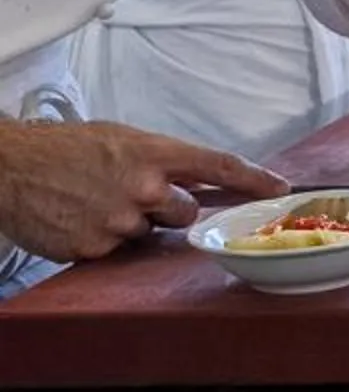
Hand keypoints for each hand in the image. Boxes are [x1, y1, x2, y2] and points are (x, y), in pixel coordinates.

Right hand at [0, 119, 282, 262]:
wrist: (12, 167)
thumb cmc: (66, 149)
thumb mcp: (123, 140)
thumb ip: (162, 162)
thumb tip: (195, 183)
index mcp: (155, 152)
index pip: (219, 165)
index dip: (254, 179)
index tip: (280, 189)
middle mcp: (144, 187)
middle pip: (186, 212)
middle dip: (167, 208)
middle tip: (132, 194)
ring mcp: (119, 220)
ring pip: (148, 233)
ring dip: (131, 224)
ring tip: (95, 202)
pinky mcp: (94, 248)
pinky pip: (115, 251)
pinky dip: (102, 239)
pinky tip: (79, 219)